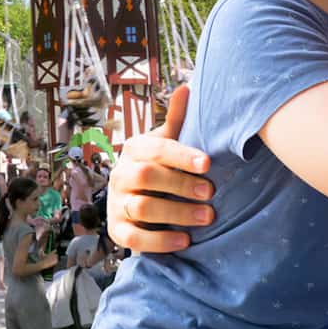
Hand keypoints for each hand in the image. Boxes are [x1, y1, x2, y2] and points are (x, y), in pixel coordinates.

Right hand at [106, 85, 214, 252]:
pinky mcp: (117, 231)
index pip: (156, 148)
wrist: (133, 200)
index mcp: (134, 149)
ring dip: (177, 213)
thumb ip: (177, 120)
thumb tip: (186, 87)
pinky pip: (133, 239)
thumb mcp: (166, 143)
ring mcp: (116, 204)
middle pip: (146, 177)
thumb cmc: (159, 167)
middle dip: (181, 184)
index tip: (208, 163)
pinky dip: (160, 241)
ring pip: (141, 208)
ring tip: (207, 217)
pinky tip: (185, 241)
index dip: (181, 155)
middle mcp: (120, 174)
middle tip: (212, 192)